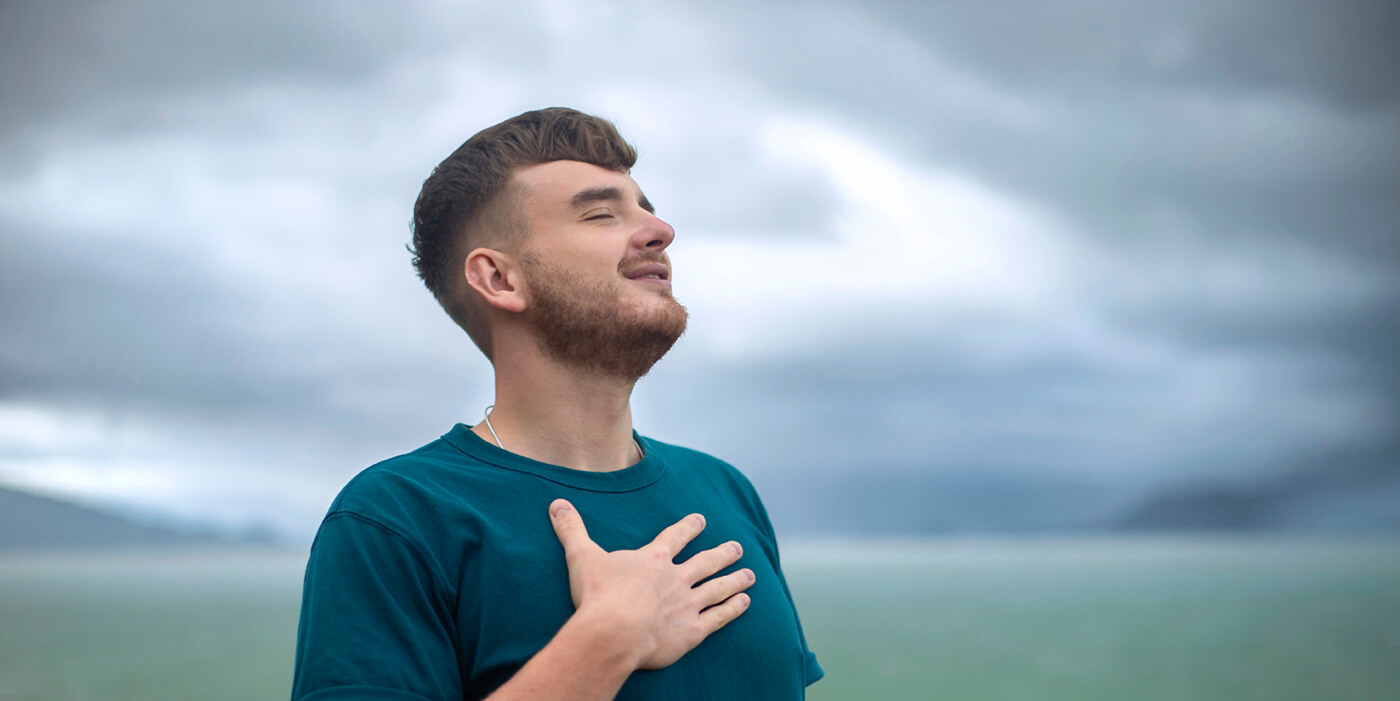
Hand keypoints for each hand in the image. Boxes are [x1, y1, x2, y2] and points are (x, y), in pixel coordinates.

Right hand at [548, 498, 754, 669]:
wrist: (613, 632)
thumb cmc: (597, 595)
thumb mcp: (581, 557)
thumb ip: (571, 529)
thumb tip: (556, 503)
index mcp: (653, 559)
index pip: (675, 536)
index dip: (689, 527)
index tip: (701, 519)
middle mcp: (676, 578)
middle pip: (705, 561)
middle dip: (722, 552)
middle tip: (738, 546)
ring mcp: (687, 604)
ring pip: (718, 587)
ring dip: (735, 579)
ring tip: (750, 573)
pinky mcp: (692, 631)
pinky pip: (718, 617)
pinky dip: (733, 609)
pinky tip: (745, 603)